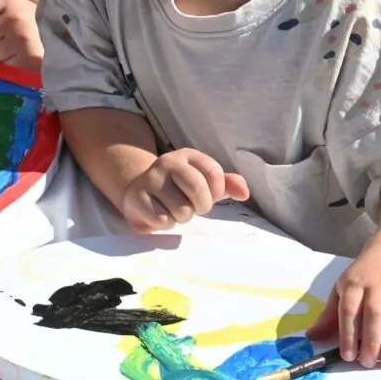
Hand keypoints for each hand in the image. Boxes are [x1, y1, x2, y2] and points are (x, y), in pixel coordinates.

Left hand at [0, 0, 42, 70]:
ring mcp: (21, 41)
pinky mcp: (26, 63)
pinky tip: (23, 61)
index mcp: (12, 1)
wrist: (70, 44)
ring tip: (18, 51)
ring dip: (0, 56)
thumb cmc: (36, 24)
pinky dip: (9, 68)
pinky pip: (1, 68)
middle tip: (11, 40)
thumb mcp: (12, 8)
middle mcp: (15, 19)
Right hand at [119, 149, 248, 232]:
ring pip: (181, 208)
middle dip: (201, 206)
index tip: (208, 196)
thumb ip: (227, 185)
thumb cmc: (179, 190)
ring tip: (174, 210)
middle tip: (193, 208)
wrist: (139, 192)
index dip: (216, 192)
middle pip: (197, 187)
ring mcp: (150, 178)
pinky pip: (162, 219)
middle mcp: (167, 162)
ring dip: (182, 217)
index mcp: (188, 155)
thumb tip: (244, 193)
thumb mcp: (205, 184)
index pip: (214, 173)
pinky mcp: (136, 196)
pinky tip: (159, 214)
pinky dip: (165, 224)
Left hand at [306, 241, 380, 368]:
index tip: (348, 356)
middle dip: (372, 340)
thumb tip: (313, 337)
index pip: (349, 308)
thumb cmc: (367, 275)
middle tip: (368, 362)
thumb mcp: (344, 287)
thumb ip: (331, 314)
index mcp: (356, 281)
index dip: (348, 334)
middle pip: (376, 312)